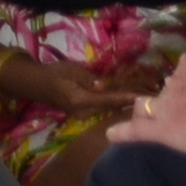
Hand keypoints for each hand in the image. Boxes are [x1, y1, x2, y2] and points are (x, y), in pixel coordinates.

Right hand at [4, 57, 149, 117]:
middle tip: (149, 96)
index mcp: (80, 100)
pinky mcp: (83, 113)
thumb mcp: (71, 70)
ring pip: (107, 110)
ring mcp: (83, 115)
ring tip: (141, 98)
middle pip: (111, 108)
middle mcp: (83, 112)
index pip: (108, 100)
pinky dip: (113, 104)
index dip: (125, 98)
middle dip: (128, 103)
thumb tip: (103, 86)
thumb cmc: (53, 73)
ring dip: (122, 104)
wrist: (36, 84)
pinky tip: (124, 99)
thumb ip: (89, 79)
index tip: (142, 97)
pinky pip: (102, 109)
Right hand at [106, 51, 185, 158]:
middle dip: (154, 109)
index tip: (112, 133)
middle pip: (149, 104)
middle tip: (178, 116)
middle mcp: (164, 102)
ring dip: (182, 93)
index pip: (136, 128)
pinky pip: (185, 69)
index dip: (123, 131)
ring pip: (171, 86)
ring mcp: (176, 79)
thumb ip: (170, 135)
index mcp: (166, 128)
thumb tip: (147, 127)